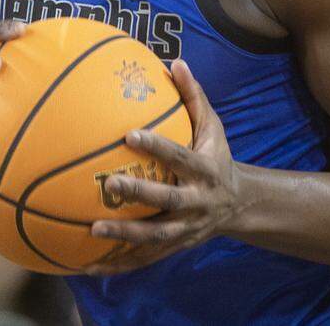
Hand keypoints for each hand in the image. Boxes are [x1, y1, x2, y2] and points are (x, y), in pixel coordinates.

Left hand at [85, 59, 237, 275]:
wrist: (240, 205)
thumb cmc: (217, 157)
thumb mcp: (214, 127)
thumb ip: (194, 97)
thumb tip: (175, 61)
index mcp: (204, 170)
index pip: (180, 156)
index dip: (157, 146)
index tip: (129, 134)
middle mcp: (196, 203)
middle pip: (167, 200)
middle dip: (139, 194)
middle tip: (108, 184)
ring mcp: (186, 229)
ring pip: (155, 237)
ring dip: (125, 236)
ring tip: (93, 230)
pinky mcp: (175, 248)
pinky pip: (145, 259)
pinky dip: (119, 265)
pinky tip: (89, 267)